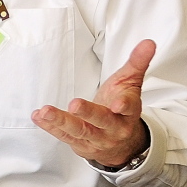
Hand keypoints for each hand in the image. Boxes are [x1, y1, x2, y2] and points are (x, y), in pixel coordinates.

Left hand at [31, 39, 154, 167]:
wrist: (120, 143)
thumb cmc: (122, 108)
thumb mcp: (131, 84)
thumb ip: (138, 63)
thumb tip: (148, 43)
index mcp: (128, 113)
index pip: (129, 108)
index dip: (124, 105)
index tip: (118, 104)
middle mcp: (113, 128)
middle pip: (101, 121)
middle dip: (88, 113)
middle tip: (75, 104)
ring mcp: (95, 138)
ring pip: (79, 130)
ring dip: (61, 121)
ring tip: (45, 111)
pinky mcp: (79, 144)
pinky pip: (63, 135)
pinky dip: (50, 126)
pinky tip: (38, 116)